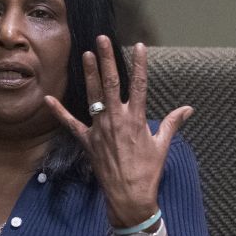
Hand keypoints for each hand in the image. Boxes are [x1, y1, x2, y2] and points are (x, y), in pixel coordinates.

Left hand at [44, 35, 192, 226]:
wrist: (130, 196)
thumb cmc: (148, 172)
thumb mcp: (162, 146)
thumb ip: (172, 123)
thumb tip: (188, 109)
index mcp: (137, 119)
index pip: (139, 85)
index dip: (139, 64)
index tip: (138, 46)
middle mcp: (117, 120)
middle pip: (112, 83)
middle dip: (107, 59)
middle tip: (102, 39)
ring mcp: (100, 130)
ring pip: (93, 97)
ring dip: (89, 75)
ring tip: (86, 55)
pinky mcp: (87, 142)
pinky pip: (70, 124)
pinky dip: (59, 112)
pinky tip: (48, 99)